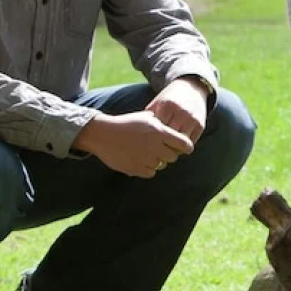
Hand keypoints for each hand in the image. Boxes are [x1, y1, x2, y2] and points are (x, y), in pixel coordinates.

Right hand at [73, 111, 193, 178]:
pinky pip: (151, 173)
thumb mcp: (145, 117)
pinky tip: (140, 160)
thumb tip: (174, 129)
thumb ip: (161, 123)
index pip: (183, 143)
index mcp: (159, 132)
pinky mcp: (137, 169)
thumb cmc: (125, 124)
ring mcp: (146, 159)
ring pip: (162, 165)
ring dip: (157, 161)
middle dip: (169, 154)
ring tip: (146, 153)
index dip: (187, 147)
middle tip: (161, 150)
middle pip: (173, 157)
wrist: (103, 134)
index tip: (187, 149)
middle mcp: (155, 146)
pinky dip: (148, 168)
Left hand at [147, 76, 209, 145]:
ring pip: (180, 142)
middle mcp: (181, 112)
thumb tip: (138, 134)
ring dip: (173, 148)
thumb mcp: (158, 102)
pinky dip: (183, 147)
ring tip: (166, 151)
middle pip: (169, 137)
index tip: (147, 143)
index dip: (151, 138)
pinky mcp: (200, 125)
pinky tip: (176, 147)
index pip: (157, 129)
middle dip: (162, 145)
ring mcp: (192, 119)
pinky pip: (190, 142)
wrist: (192, 89)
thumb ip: (148, 116)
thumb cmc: (170, 99)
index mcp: (167, 106)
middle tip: (156, 151)